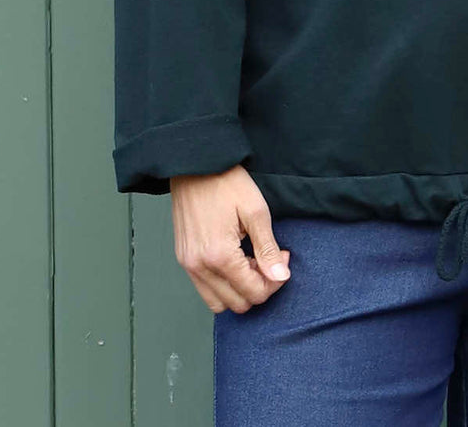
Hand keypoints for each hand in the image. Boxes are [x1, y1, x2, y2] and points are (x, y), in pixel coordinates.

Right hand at [169, 164, 291, 312]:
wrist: (196, 164)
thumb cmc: (226, 182)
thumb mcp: (256, 211)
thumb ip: (268, 249)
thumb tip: (280, 276)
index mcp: (219, 256)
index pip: (253, 292)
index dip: (275, 280)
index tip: (283, 256)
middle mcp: (199, 266)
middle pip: (237, 304)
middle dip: (259, 287)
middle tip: (269, 259)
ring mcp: (188, 264)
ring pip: (219, 303)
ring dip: (240, 290)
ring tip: (251, 260)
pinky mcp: (184, 258)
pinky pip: (205, 289)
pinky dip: (223, 284)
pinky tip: (235, 259)